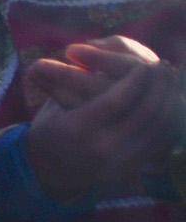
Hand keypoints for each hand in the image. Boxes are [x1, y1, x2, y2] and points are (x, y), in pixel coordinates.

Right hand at [23, 36, 183, 201]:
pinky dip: (170, 119)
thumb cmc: (50, 132)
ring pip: (158, 127)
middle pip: (144, 113)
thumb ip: (71, 80)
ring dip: (169, 99)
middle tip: (164, 66)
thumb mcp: (54, 105)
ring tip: (171, 79)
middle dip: (158, 86)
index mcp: (77, 129)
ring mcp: (121, 161)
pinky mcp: (135, 167)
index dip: (135, 80)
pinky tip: (171, 102)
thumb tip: (94, 47)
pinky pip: (161, 141)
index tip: (145, 63)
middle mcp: (102, 147)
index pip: (116, 101)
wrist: (50, 174)